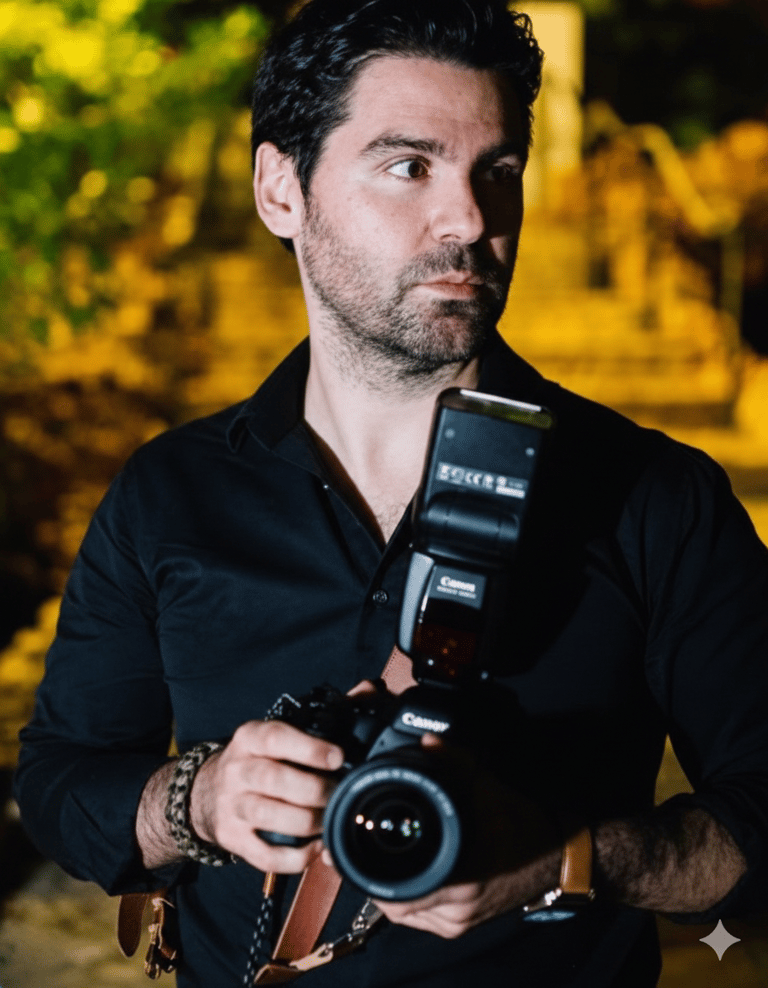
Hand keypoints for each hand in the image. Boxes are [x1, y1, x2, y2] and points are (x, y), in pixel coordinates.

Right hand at [189, 719, 343, 872]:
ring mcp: (232, 806)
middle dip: (314, 790)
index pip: (275, 737)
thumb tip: (369, 689)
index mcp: (250, 738)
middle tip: (339, 793)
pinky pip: (265, 855)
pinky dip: (296, 856)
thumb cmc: (260, 758)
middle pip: (274, 779)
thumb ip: (326, 713)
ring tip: (330, 819)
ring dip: (307, 822)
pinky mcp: (233, 839)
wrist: (206, 792)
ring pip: (268, 815)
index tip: (337, 756)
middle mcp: (237, 770)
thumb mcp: (280, 731)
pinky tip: (316, 847)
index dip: (308, 748)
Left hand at [371, 737, 560, 937]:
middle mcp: (459, 908)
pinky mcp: (460, 925)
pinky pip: (421, 917)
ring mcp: (459, 922)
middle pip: (397, 905)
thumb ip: (454, 763)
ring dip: (389, 888)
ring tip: (376, 858)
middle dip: (375, 878)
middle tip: (358, 851)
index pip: (401, 892)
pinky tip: (402, 873)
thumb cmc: (523, 826)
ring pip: (407, 914)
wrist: (555, 856)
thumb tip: (428, 742)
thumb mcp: (487, 788)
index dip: (371, 876)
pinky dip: (407, 897)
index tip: (354, 854)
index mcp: (462, 879)